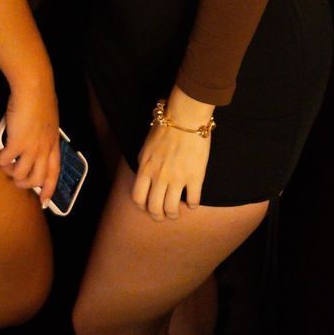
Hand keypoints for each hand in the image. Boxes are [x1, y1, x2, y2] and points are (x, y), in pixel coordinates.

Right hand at [0, 82, 59, 203]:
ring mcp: (31, 148)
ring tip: (2, 159)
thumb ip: (43, 134)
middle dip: (22, 183)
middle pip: (36, 180)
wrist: (34, 87)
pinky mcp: (17, 142)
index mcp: (53, 144)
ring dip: (7, 170)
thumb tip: (34, 141)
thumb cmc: (40, 99)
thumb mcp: (48, 121)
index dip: (49, 190)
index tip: (43, 202)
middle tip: (13, 176)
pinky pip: (5, 160)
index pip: (54, 173)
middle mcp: (44, 149)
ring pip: (19, 174)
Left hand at [131, 91, 212, 218]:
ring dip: (174, 214)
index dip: (143, 207)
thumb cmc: (165, 128)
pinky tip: (193, 204)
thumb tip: (144, 174)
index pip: (138, 197)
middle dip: (158, 216)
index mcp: (145, 169)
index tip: (148, 207)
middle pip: (154, 207)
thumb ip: (144, 163)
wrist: (185, 118)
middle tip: (163, 216)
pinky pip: (193, 200)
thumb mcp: (146, 146)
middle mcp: (159, 177)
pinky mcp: (195, 177)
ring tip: (177, 213)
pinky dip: (193, 205)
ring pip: (172, 208)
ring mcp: (177, 179)